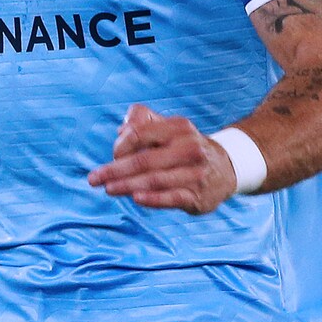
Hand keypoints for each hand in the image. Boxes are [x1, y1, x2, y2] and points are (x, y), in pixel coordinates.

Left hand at [87, 104, 239, 213]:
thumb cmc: (185, 148)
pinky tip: (136, 198)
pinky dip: (153, 199)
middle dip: (115, 170)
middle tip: (94, 179)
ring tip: (108, 188)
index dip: (121, 146)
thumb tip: (121, 130)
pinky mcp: (198, 196)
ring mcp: (195, 173)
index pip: (140, 134)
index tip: (112, 156)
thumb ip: (143, 122)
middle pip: (144, 160)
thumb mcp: (170, 128)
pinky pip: (172, 198)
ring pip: (155, 180)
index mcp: (179, 128)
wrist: (227, 169)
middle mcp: (189, 148)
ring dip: (127, 185)